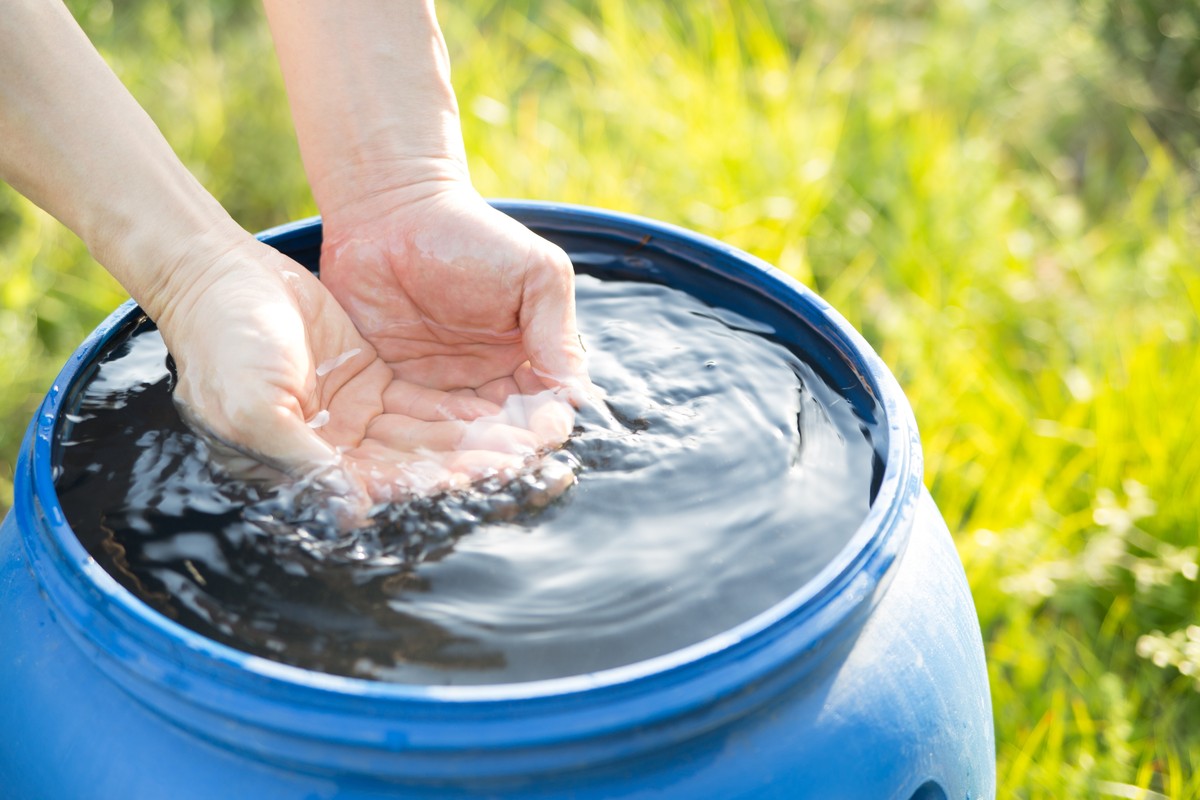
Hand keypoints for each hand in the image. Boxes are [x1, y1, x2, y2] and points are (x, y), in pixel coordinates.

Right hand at [159, 235, 551, 506]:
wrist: (215, 277)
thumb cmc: (224, 344)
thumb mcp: (257, 407)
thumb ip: (305, 463)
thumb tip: (355, 512)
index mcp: (309, 467)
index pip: (387, 484)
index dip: (440, 481)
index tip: (492, 473)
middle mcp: (338, 451)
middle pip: (416, 465)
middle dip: (471, 463)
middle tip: (527, 458)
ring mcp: (355, 417)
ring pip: (426, 436)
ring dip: (474, 439)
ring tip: (526, 437)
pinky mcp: (370, 383)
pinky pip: (423, 403)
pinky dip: (459, 408)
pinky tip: (501, 409)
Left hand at [318, 183, 589, 458]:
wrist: (390, 210)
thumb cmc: (471, 234)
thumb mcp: (533, 275)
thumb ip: (556, 333)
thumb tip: (579, 396)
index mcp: (528, 359)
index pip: (544, 408)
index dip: (543, 426)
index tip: (538, 438)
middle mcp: (486, 382)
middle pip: (500, 434)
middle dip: (500, 454)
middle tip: (496, 469)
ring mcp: (438, 389)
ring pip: (454, 439)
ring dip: (456, 459)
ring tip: (454, 474)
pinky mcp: (390, 389)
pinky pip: (404, 426)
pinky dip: (411, 444)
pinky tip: (411, 459)